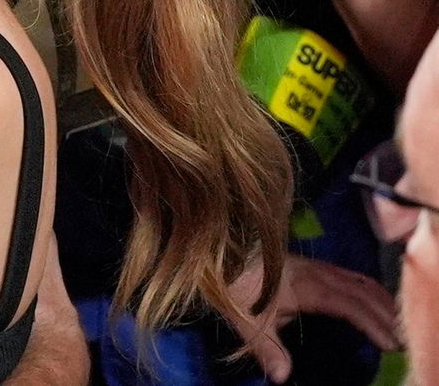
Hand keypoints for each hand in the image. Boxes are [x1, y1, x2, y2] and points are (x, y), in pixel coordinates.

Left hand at [225, 254, 399, 381]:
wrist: (224, 253)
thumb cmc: (236, 286)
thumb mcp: (247, 320)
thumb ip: (268, 348)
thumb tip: (282, 376)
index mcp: (307, 287)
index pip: (349, 305)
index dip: (372, 323)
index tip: (389, 343)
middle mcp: (317, 273)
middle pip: (361, 293)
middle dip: (385, 315)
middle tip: (401, 338)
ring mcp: (316, 267)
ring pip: (358, 281)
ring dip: (380, 300)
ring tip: (397, 320)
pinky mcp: (312, 264)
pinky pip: (349, 274)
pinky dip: (369, 287)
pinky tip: (375, 297)